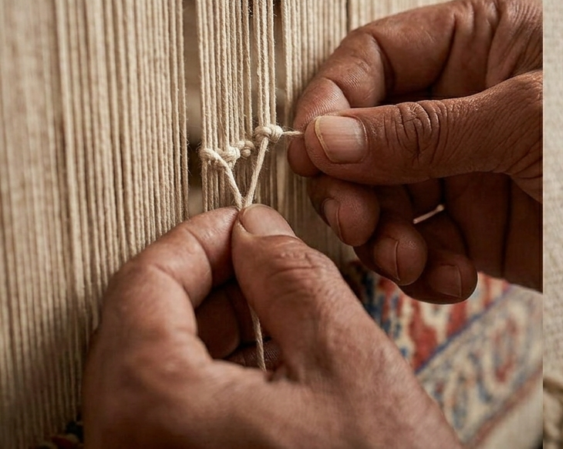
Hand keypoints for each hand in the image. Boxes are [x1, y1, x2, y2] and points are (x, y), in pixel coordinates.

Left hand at [83, 206, 460, 448]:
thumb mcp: (345, 361)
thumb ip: (292, 276)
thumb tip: (258, 230)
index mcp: (156, 408)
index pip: (143, 284)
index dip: (200, 238)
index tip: (246, 224)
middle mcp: (128, 448)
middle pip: (138, 325)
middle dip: (207, 280)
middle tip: (266, 260)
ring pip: (152, 368)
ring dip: (211, 324)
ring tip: (278, 307)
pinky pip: (169, 411)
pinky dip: (212, 372)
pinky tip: (269, 361)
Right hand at [289, 0, 541, 302]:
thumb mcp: (522, 121)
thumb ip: (420, 131)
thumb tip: (322, 139)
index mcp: (478, 40)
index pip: (374, 57)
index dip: (332, 101)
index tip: (310, 150)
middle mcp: (464, 99)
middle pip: (365, 134)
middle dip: (353, 183)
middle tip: (355, 221)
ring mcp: (467, 165)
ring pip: (382, 196)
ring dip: (381, 235)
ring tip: (409, 261)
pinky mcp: (477, 225)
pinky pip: (419, 246)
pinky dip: (420, 270)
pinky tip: (449, 280)